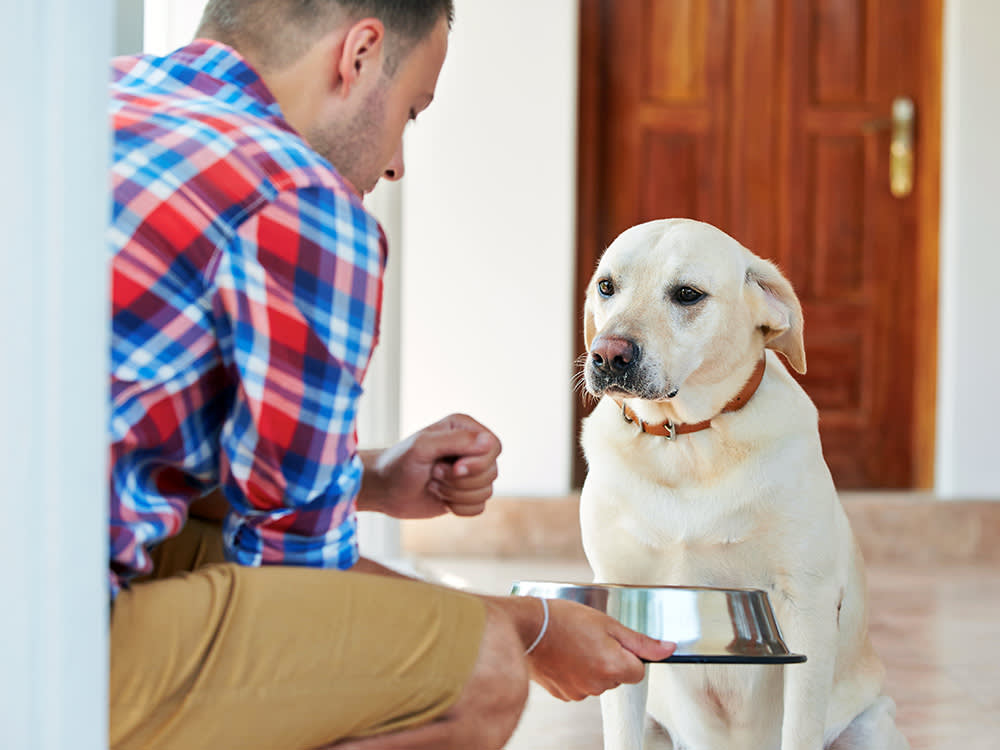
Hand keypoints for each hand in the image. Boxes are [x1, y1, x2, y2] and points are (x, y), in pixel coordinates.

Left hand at [358, 414, 501, 518]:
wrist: (384, 489)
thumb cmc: (398, 463)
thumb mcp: (423, 446)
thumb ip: (457, 440)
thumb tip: (489, 442)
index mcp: (465, 429)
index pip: (494, 446)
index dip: (478, 462)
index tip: (454, 467)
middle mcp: (471, 449)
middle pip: (491, 471)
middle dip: (459, 480)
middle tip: (434, 473)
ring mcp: (470, 473)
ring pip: (486, 491)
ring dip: (455, 493)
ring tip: (433, 484)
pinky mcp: (466, 494)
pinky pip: (479, 508)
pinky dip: (458, 507)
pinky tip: (439, 497)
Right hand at [511, 597, 675, 700]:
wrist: (527, 627)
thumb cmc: (564, 619)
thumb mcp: (608, 623)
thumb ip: (641, 641)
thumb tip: (669, 649)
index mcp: (613, 666)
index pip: (638, 671)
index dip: (628, 653)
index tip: (612, 640)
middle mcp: (598, 685)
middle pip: (617, 676)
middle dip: (609, 659)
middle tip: (590, 637)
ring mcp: (579, 692)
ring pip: (598, 682)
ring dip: (591, 666)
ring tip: (573, 644)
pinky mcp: (562, 694)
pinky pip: (579, 686)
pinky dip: (575, 673)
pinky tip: (564, 655)